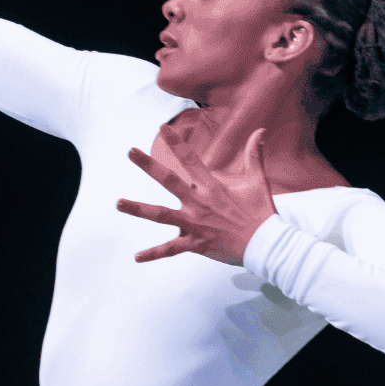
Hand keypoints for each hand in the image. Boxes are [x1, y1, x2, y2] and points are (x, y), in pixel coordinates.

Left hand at [117, 128, 276, 265]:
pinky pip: (171, 249)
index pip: (191, 159)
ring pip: (161, 215)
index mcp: (212, 187)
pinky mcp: (196, 243)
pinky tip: (137, 257)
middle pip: (169, 180)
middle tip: (130, 152)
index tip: (162, 128)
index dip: (176, 143)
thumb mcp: (258, 181)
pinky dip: (154, 254)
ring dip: (139, 208)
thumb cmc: (261, 212)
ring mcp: (195, 224)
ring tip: (118, 203)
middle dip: (148, 165)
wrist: (265, 244)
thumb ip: (254, 156)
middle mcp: (199, 203)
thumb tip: (261, 131)